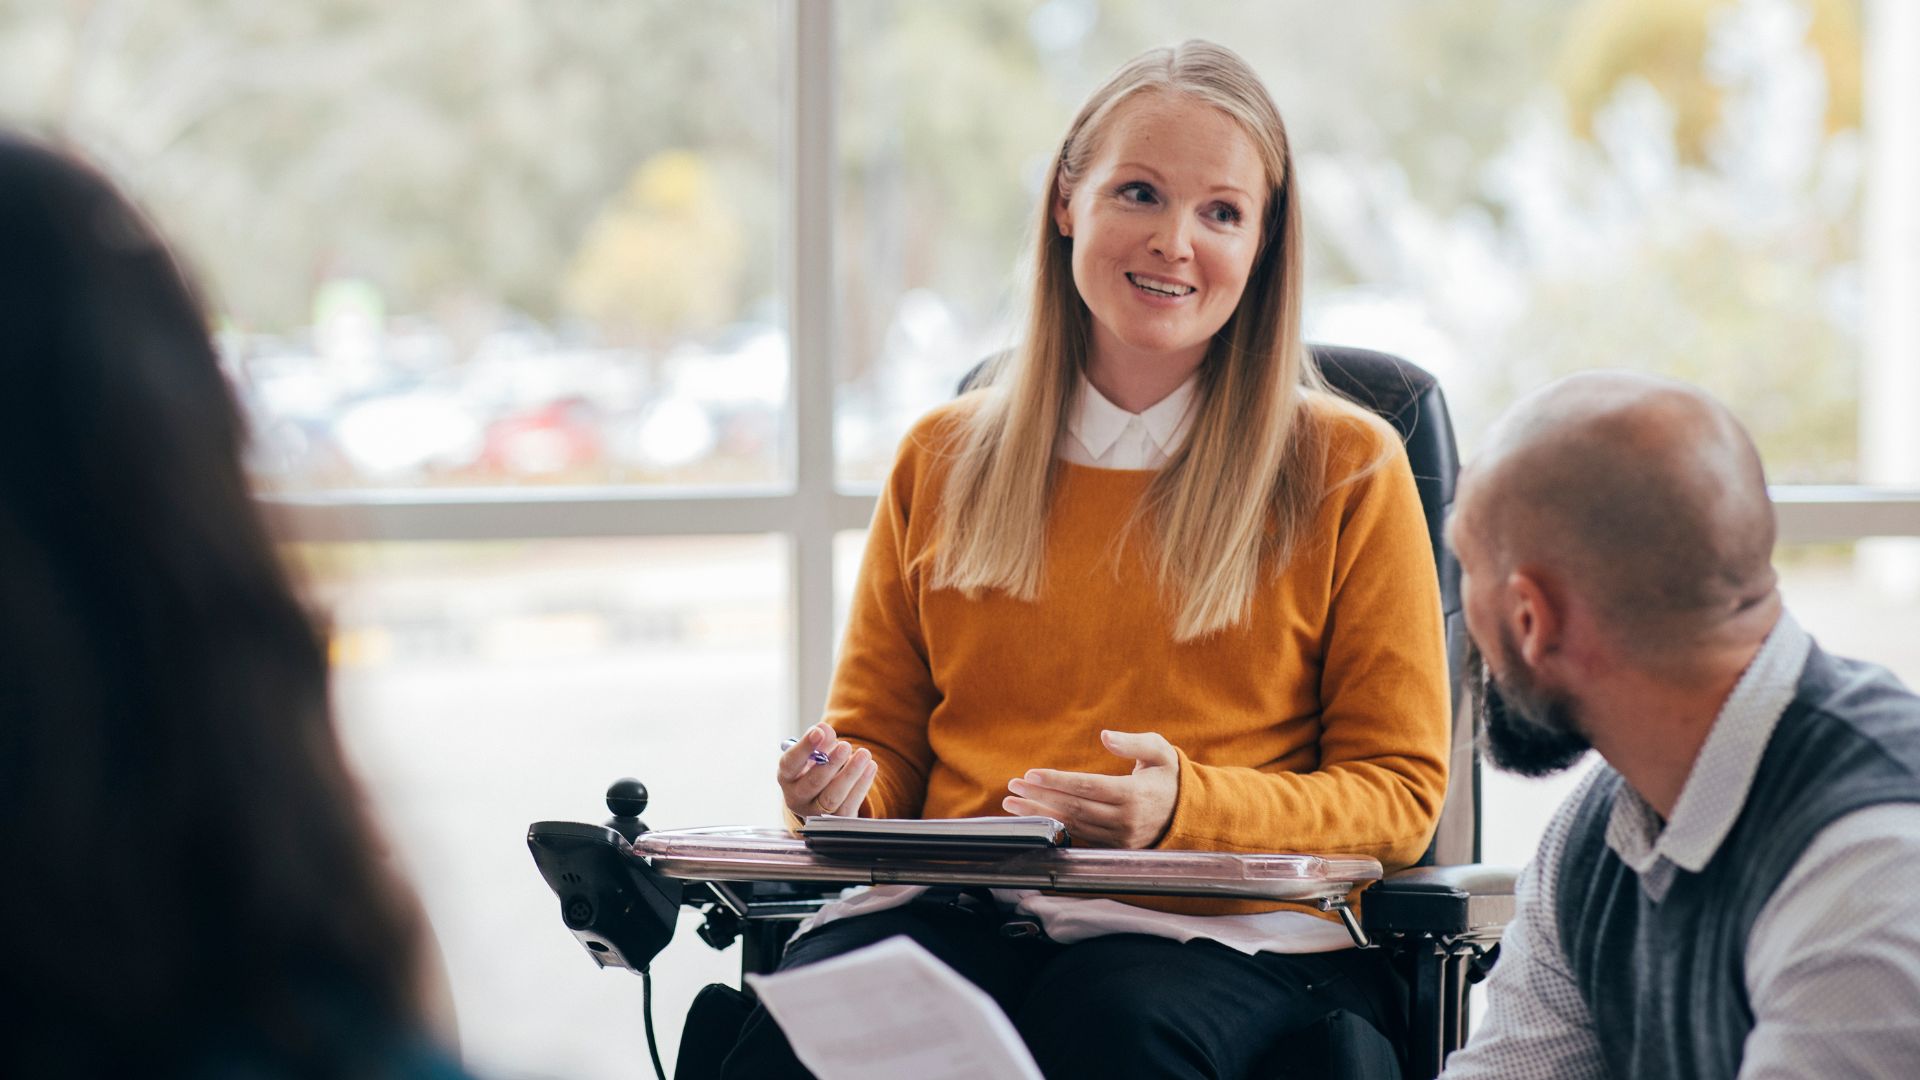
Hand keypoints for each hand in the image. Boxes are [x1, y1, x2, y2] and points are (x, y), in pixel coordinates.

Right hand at [779, 722, 876, 818]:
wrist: (823, 799)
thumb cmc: (815, 769)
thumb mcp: (814, 754)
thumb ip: (820, 741)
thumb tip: (825, 730)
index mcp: (786, 778)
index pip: (790, 763)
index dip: (804, 747)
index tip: (818, 732)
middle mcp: (797, 798)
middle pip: (813, 783)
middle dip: (830, 763)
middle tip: (845, 745)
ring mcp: (816, 813)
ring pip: (832, 797)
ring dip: (850, 774)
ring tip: (864, 754)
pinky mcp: (837, 821)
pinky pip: (850, 804)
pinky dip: (862, 784)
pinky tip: (870, 766)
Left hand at [1001, 730, 1179, 848]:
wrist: (1189, 813)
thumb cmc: (1169, 776)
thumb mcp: (1160, 751)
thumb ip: (1134, 743)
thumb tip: (1105, 736)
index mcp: (1134, 795)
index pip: (1087, 787)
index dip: (1056, 782)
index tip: (1030, 774)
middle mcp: (1125, 821)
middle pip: (1073, 809)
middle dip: (1039, 798)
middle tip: (1011, 788)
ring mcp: (1119, 839)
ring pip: (1073, 826)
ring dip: (1040, 815)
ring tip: (1013, 805)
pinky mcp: (1114, 848)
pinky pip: (1080, 837)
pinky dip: (1055, 827)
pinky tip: (1035, 818)